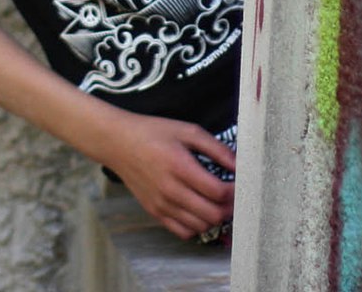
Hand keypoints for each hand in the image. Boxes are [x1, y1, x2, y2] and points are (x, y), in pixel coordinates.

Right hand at [102, 112, 235, 240]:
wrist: (118, 142)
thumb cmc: (153, 132)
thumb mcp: (186, 130)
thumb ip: (215, 148)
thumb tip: (239, 164)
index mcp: (180, 166)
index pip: (218, 192)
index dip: (236, 190)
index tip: (242, 182)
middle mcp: (171, 190)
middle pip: (213, 214)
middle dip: (230, 206)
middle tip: (233, 193)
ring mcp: (162, 205)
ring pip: (201, 226)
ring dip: (215, 217)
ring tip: (217, 201)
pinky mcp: (155, 212)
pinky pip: (184, 232)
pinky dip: (197, 225)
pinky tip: (199, 209)